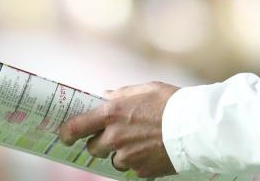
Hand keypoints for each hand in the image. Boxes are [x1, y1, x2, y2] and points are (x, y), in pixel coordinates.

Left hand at [59, 81, 179, 177]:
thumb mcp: (145, 89)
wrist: (194, 127)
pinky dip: (138, 160)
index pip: (76, 127)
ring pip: (114, 159)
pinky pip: (131, 168)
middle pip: (93, 147)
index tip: (65, 135)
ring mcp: (126, 156)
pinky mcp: (139, 170)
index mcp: (112, 114)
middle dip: (100, 142)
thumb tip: (107, 96)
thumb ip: (121, 95)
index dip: (67, 132)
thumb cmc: (171, 102)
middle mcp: (114, 137)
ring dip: (121, 152)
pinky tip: (152, 149)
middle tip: (115, 135)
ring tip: (141, 141)